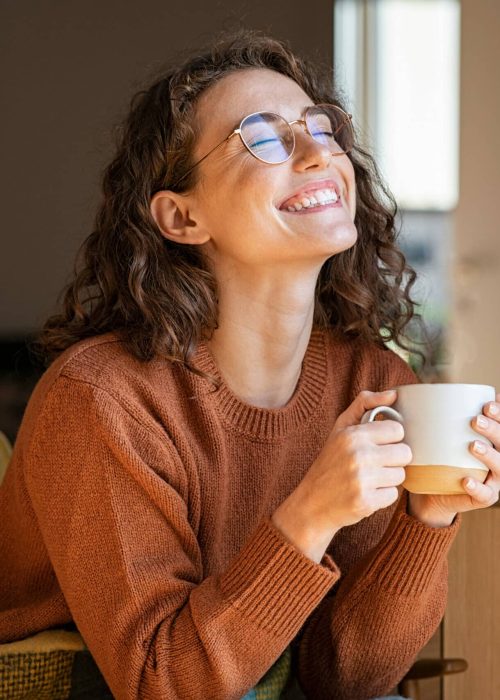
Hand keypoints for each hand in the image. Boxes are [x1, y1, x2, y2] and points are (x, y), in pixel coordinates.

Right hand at [272, 389, 412, 561]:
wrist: (311, 503)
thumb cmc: (330, 462)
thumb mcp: (340, 428)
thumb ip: (365, 404)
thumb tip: (393, 393)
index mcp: (353, 434)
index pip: (397, 430)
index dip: (390, 439)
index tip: (378, 445)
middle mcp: (358, 455)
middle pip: (404, 453)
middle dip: (393, 460)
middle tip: (375, 464)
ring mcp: (362, 480)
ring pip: (401, 475)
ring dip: (388, 478)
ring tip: (369, 479)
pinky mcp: (366, 502)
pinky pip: (393, 495)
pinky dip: (382, 496)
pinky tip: (366, 493)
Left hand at [408, 393, 499, 526]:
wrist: (428, 492)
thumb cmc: (431, 457)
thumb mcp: (427, 434)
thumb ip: (418, 416)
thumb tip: (393, 395)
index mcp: (487, 439)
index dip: (499, 413)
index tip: (486, 404)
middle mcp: (494, 457)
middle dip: (494, 429)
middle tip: (475, 420)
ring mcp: (491, 479)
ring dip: (490, 455)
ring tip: (472, 446)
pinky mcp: (482, 497)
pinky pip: (486, 494)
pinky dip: (477, 487)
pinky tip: (465, 480)